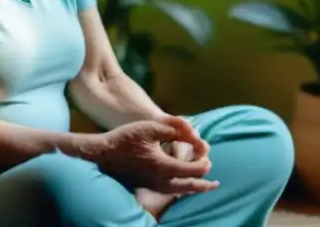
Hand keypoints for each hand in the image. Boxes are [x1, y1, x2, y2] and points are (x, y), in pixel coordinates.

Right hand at [89, 116, 217, 194]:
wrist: (103, 154)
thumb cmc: (126, 139)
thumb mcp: (152, 128)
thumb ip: (175, 131)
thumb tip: (194, 136)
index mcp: (165, 167)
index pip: (195, 170)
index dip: (205, 162)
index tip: (207, 153)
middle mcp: (162, 181)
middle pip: (191, 187)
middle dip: (205, 183)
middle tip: (215, 182)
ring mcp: (154, 186)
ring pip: (181, 192)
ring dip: (195, 188)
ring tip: (205, 187)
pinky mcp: (148, 186)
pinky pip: (171, 191)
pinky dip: (182, 188)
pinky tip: (183, 184)